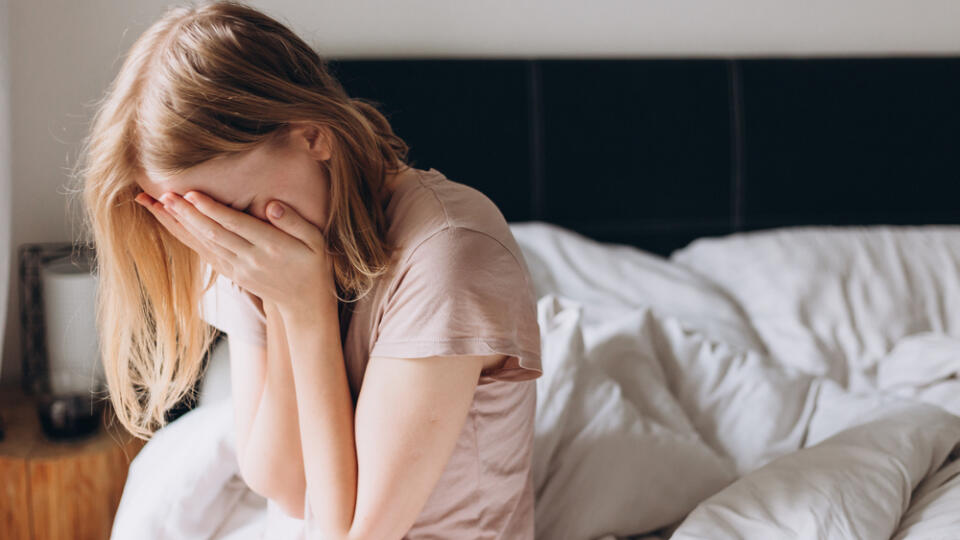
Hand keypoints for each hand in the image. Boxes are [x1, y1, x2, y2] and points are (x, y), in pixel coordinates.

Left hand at [134, 190, 336, 315]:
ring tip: (157, 204)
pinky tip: (172, 223)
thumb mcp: (316, 241)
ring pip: (203, 244)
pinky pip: (204, 253)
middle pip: (213, 234)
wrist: (305, 304)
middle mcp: (250, 260)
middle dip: (186, 214)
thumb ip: (294, 222)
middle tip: (163, 194)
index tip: (191, 193)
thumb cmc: (313, 265)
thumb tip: (271, 205)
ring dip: (179, 224)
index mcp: (271, 248)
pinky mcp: (232, 274)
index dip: (212, 210)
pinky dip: (186, 237)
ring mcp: (238, 269)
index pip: (236, 226)